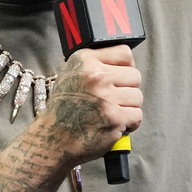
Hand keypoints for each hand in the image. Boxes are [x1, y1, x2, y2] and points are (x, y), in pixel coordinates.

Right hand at [44, 45, 142, 164]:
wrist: (53, 138)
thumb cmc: (62, 108)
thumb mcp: (70, 73)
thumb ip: (94, 64)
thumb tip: (124, 63)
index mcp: (85, 60)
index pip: (124, 53)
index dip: (126, 66)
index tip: (121, 76)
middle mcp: (95, 76)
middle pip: (135, 76)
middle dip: (128, 89)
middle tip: (114, 99)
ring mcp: (106, 98)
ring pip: (138, 96)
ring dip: (129, 107)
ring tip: (112, 112)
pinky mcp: (114, 118)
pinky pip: (137, 115)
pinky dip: (130, 123)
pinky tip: (115, 123)